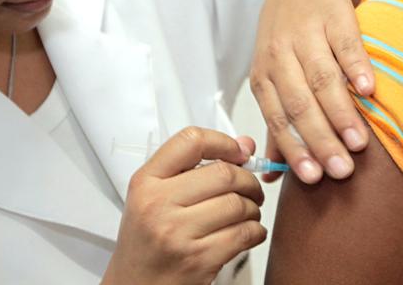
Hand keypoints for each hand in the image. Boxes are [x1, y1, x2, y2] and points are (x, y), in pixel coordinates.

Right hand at [102, 128, 266, 284]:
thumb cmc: (147, 242)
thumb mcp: (155, 197)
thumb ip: (195, 167)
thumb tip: (244, 145)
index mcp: (146, 182)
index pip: (191, 141)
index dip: (224, 142)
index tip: (239, 152)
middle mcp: (158, 204)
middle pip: (223, 173)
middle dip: (248, 180)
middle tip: (251, 188)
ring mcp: (178, 233)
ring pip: (238, 204)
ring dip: (254, 207)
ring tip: (248, 212)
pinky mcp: (199, 260)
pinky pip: (244, 234)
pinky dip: (256, 231)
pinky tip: (250, 232)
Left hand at [250, 0, 373, 183]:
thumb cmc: (288, 40)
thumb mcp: (273, 77)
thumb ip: (278, 125)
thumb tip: (273, 178)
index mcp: (263, 75)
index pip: (278, 117)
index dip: (295, 148)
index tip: (314, 178)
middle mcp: (279, 54)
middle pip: (299, 102)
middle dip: (320, 139)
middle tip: (342, 170)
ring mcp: (305, 33)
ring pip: (321, 77)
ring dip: (340, 112)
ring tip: (359, 142)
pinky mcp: (333, 15)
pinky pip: (344, 44)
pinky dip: (356, 67)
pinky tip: (370, 90)